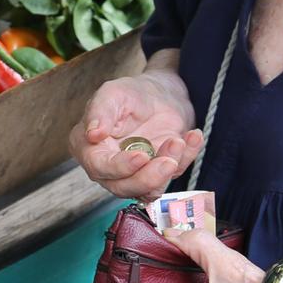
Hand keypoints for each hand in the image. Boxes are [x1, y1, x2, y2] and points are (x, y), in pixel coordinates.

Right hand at [70, 69, 203, 198]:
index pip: (99, 167)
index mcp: (90, 148)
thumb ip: (100, 111)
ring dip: (168, 171)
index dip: (120, 167)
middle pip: (123, 187)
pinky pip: (173, 176)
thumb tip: (92, 134)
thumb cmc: (131, 93)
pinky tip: (192, 136)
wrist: (160, 94)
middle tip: (168, 161)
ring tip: (179, 140)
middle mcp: (108, 167)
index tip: (140, 156)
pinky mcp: (158, 174)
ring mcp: (135, 173)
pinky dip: (186, 159)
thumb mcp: (113, 93)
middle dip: (148, 178)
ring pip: (148, 189)